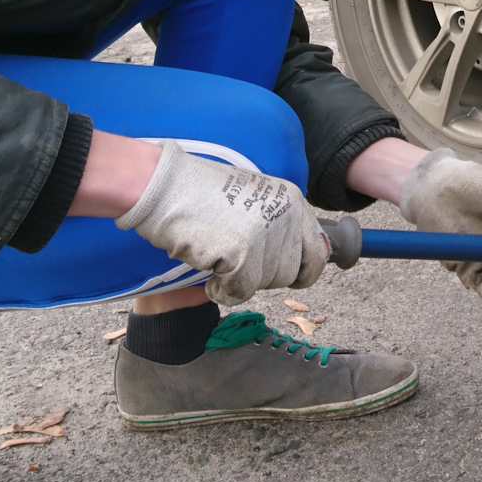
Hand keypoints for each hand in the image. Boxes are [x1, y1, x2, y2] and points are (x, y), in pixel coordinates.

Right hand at [114, 141, 327, 305]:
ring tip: (218, 258)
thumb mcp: (254, 200)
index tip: (292, 279)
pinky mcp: (243, 254)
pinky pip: (241, 293)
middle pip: (290, 273)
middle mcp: (285, 215)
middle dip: (263, 276)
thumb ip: (279, 225)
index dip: (305, 271)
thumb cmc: (200, 195)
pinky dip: (224, 292)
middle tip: (236, 261)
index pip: (318, 251)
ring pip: (265, 284)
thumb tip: (304, 261)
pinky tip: (210, 278)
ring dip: (241, 282)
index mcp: (291, 200)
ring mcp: (265, 234)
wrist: (163, 187)